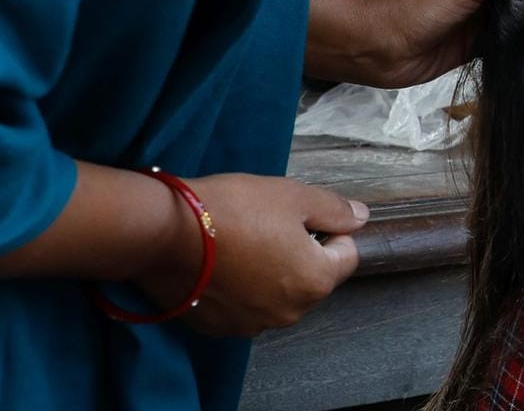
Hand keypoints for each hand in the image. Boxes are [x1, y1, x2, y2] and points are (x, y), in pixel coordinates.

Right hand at [136, 173, 365, 336]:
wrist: (163, 233)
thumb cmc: (235, 209)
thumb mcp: (293, 196)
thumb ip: (334, 210)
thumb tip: (360, 219)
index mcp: (315, 282)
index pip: (346, 255)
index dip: (330, 229)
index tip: (301, 214)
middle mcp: (289, 313)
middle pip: (312, 278)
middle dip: (301, 252)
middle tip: (268, 225)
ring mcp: (251, 325)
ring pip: (278, 293)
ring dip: (271, 272)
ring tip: (241, 242)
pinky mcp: (218, 328)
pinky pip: (244, 305)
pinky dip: (241, 287)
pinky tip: (221, 264)